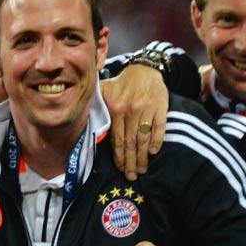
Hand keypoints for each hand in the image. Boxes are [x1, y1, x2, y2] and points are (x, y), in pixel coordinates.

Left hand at [98, 64, 168, 179]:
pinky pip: (159, 127)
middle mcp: (130, 110)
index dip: (118, 156)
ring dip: (143, 156)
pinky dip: (157, 140)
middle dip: (130, 161)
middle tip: (131, 176)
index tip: (120, 169)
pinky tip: (154, 152)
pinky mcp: (161, 106)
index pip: (117, 138)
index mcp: (115, 108)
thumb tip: (84, 124)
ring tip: (142, 169)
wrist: (144, 69)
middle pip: (130, 142)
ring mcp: (147, 109)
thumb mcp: (104, 91)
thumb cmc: (121, 84)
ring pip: (144, 138)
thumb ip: (95, 107)